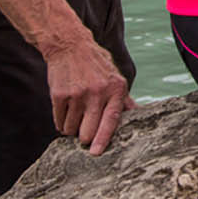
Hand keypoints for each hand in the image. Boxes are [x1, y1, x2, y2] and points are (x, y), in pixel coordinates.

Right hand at [46, 37, 133, 154]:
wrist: (69, 46)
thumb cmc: (96, 64)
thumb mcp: (115, 77)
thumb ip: (124, 99)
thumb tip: (138, 116)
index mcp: (116, 88)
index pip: (112, 120)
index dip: (104, 139)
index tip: (96, 153)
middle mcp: (98, 92)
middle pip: (88, 132)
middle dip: (84, 138)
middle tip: (84, 133)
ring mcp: (78, 94)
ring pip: (71, 130)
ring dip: (71, 128)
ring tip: (76, 113)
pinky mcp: (60, 95)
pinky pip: (59, 122)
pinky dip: (61, 122)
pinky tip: (66, 109)